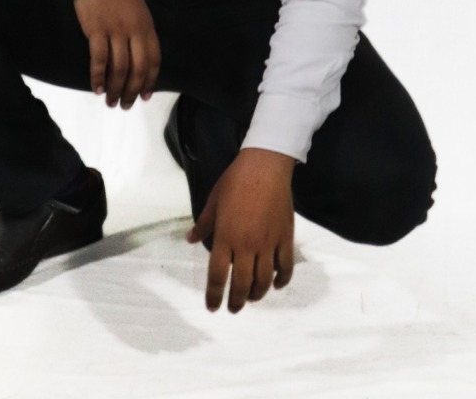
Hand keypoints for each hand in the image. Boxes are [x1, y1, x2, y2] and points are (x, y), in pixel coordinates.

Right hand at [72, 0, 160, 109]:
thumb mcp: (137, 11)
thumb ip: (140, 33)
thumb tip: (137, 60)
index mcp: (147, 26)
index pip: (153, 60)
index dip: (149, 81)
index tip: (144, 96)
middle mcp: (134, 30)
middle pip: (137, 68)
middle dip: (131, 91)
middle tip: (125, 105)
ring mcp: (116, 30)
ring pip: (119, 68)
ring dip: (115, 88)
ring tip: (110, 101)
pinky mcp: (97, 29)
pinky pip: (99, 59)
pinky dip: (98, 77)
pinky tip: (97, 88)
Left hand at [187, 148, 295, 312]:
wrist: (265, 166)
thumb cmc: (235, 181)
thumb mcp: (213, 201)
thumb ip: (203, 224)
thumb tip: (190, 240)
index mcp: (225, 237)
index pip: (218, 276)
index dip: (214, 295)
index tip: (212, 307)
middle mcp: (247, 245)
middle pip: (242, 285)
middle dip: (236, 302)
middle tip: (233, 308)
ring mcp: (268, 243)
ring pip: (264, 281)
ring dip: (257, 295)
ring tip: (251, 298)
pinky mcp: (285, 238)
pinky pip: (286, 267)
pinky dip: (281, 280)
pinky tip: (276, 285)